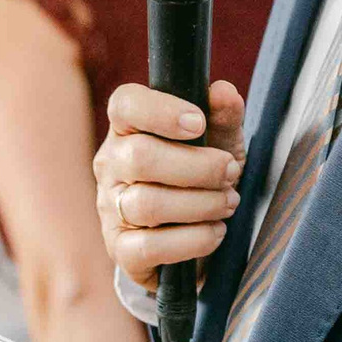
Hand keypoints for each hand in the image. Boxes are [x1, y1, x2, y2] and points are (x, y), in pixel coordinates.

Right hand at [95, 80, 245, 291]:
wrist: (196, 236)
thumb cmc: (202, 177)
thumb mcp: (221, 142)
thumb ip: (223, 116)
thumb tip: (223, 92)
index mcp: (128, 128)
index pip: (125, 105)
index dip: (161, 111)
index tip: (199, 123)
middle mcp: (111, 164)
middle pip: (140, 157)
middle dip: (198, 166)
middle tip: (231, 172)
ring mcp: (110, 208)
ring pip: (147, 203)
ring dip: (201, 204)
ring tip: (228, 203)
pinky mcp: (121, 249)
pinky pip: (151, 246)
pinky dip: (193, 240)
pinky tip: (215, 232)